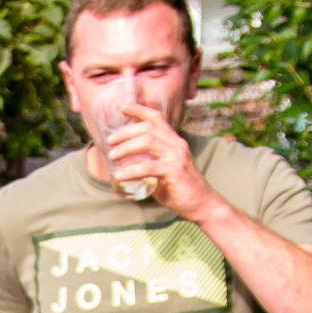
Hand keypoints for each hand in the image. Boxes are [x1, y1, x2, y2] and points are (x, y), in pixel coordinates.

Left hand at [103, 102, 213, 220]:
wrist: (202, 204)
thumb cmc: (181, 189)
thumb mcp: (164, 170)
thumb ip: (150, 162)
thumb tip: (127, 163)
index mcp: (174, 141)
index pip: (157, 118)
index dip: (139, 110)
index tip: (123, 108)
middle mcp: (176, 144)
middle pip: (148, 128)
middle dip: (125, 132)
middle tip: (110, 141)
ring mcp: (176, 157)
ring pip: (147, 142)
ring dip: (126, 147)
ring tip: (113, 156)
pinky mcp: (174, 171)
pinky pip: (148, 167)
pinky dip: (131, 171)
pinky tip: (119, 176)